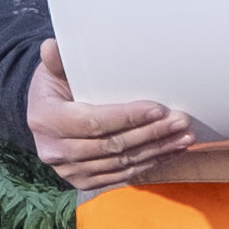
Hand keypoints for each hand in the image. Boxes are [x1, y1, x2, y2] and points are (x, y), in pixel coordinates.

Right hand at [28, 41, 194, 195]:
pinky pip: (122, 175)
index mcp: (46, 119)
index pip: (93, 122)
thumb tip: (51, 46)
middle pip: (112, 145)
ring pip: (121, 163)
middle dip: (150, 134)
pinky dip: (149, 164)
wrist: (44, 117)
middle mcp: (55, 150)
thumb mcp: (53, 71)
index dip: (127, 117)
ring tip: (184, 137)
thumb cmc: (55, 87)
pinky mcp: (84, 181)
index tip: (157, 109)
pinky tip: (170, 152)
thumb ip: (57, 60)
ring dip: (156, 151)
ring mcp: (69, 170)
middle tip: (180, 121)